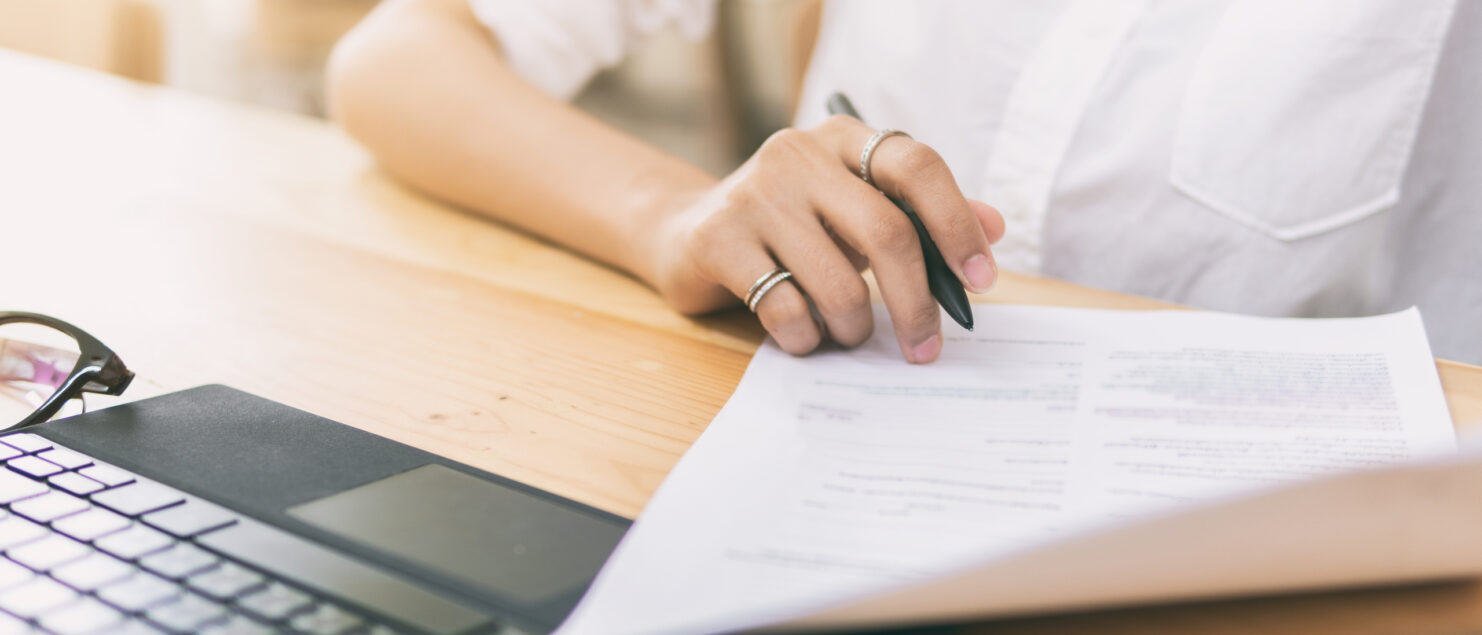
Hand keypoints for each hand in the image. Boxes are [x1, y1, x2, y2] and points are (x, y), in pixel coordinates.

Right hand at [646, 115, 1004, 362]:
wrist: (686, 231)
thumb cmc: (791, 226)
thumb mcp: (855, 209)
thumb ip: (920, 215)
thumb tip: (995, 228)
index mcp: (843, 139)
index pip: (917, 167)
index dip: (957, 225)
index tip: (979, 281)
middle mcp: (798, 155)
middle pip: (886, 232)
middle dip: (917, 302)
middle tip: (926, 347)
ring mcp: (753, 195)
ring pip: (837, 283)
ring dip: (854, 326)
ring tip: (847, 332)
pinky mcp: (718, 239)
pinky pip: (785, 309)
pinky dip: (806, 337)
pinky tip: (803, 334)